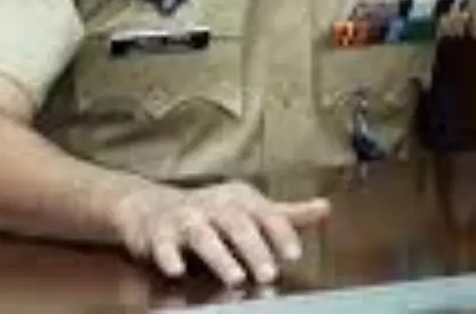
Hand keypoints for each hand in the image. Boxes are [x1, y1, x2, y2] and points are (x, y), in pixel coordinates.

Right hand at [111, 179, 330, 285]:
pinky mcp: (157, 233)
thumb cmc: (210, 213)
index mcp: (239, 199)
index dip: (280, 233)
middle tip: (269, 273)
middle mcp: (213, 205)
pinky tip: (177, 270)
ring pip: (202, 235)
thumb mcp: (249, 209)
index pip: (265, 213)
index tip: (295, 255)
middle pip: (236, 224)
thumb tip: (325, 208)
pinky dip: (169, 256)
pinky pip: (162, 244)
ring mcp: (184, 217)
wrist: (150, 207)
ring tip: (235, 277)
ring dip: (219, 255)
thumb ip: (284, 215)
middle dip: (254, 248)